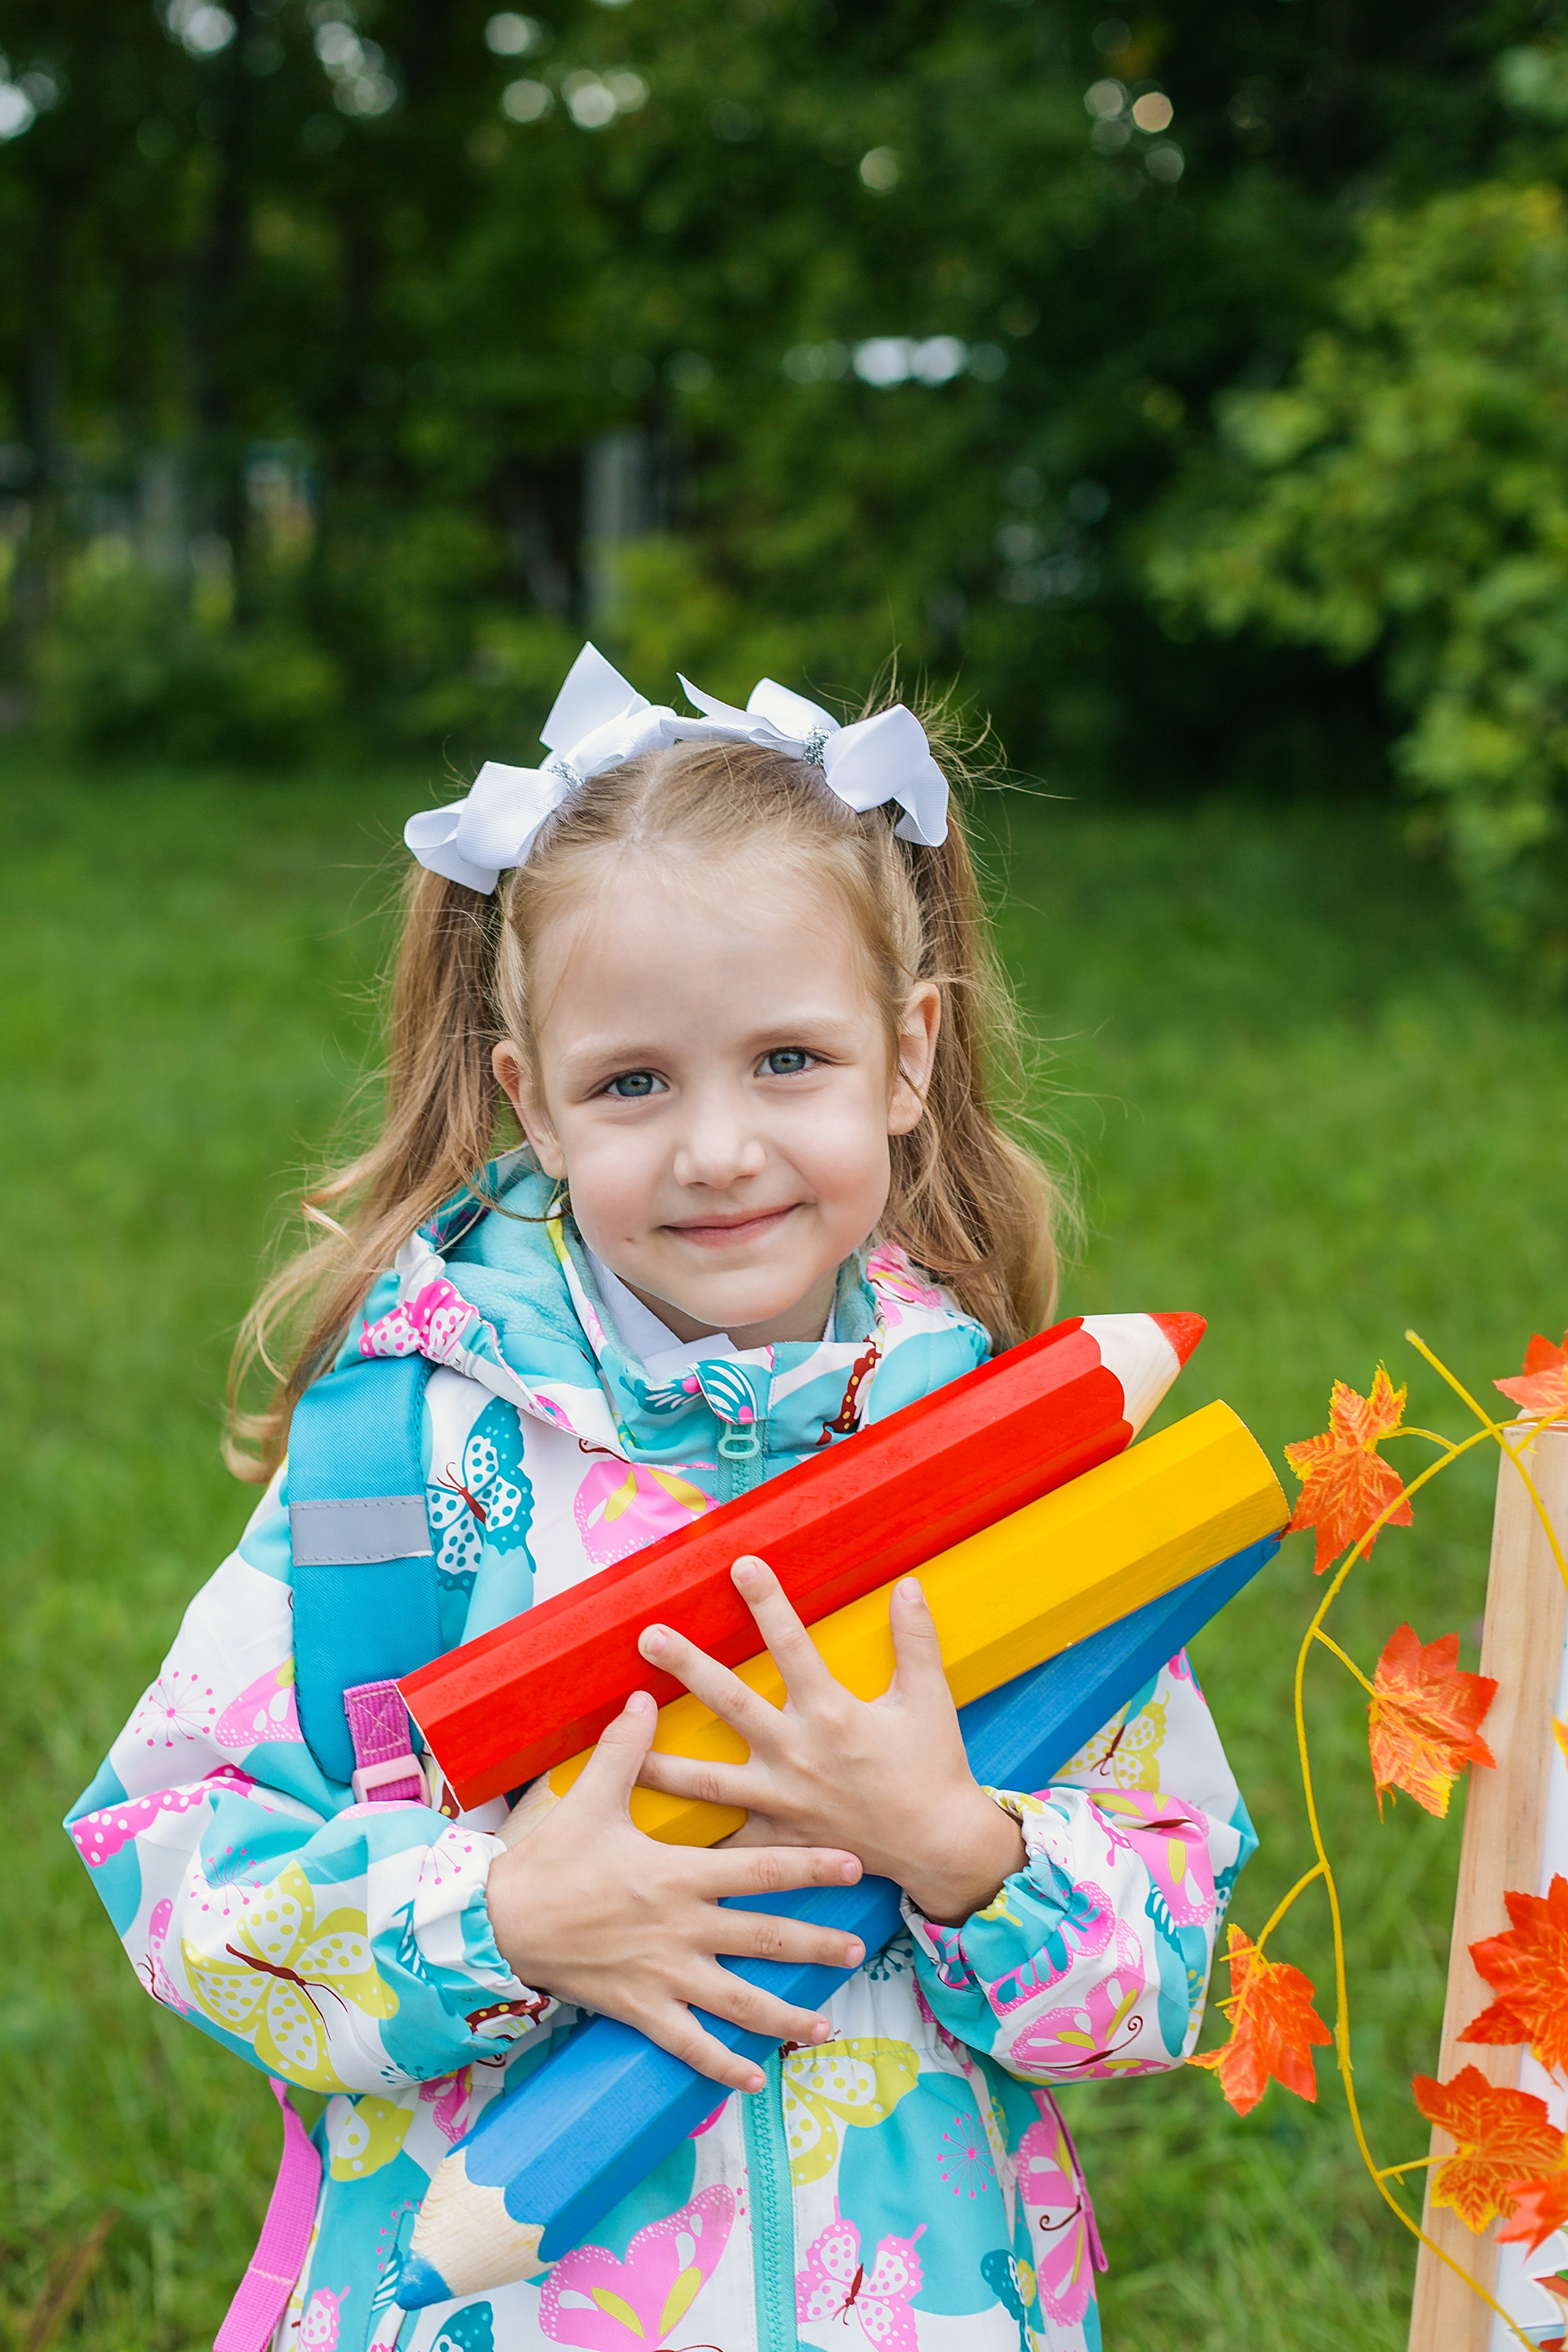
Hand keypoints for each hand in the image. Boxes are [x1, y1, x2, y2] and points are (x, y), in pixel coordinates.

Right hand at [485, 1689, 866, 2091]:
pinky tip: (756, 2078)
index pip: (760, 1868)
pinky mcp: (641, 2010)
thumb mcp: (589, 1799)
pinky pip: (690, 2045)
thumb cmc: (550, 1861)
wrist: (501, 1923)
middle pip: (764, 1939)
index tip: (855, 1864)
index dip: (810, 1866)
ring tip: (826, 2028)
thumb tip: (644, 1697)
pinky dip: (724, 2065)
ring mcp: (664, 1975)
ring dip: (785, 2017)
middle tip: (859, 1950)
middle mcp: (682, 1929)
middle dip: (816, 1945)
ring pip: (738, 2002)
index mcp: (677, 1875)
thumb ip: (624, 1749)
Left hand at [634, 1559, 1026, 1926]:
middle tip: (648, 1636)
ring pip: (707, 1779)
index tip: (741, 1563)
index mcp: (832, 1713)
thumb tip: (908, 1583)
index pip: (792, 1645)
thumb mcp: (930, 1699)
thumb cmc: (933, 1768)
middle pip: (731, 1701)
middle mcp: (797, 1752)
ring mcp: (781, 1797)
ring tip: (619, 1747)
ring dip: (660, 1763)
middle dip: (687, 1667)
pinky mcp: (777, 1835)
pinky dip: (690, 1839)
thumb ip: (916, 1639)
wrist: (937, 1846)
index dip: (767, 1601)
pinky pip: (725, 1839)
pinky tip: (646, 1838)